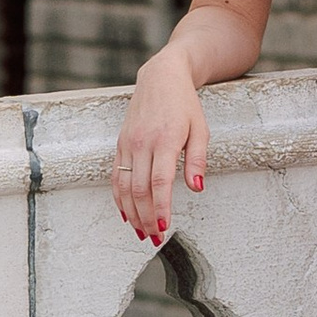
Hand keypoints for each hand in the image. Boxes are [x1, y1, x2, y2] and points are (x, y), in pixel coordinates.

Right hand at [112, 49, 208, 244]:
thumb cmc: (184, 105)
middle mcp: (142, 143)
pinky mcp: (120, 144)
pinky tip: (126, 214)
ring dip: (131, 213)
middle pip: (138, 189)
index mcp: (164, 140)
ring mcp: (128, 144)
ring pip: (123, 186)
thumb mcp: (200, 129)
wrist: (161, 78)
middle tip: (154, 238)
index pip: (159, 182)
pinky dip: (119, 198)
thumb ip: (197, 160)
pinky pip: (116, 176)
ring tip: (141, 232)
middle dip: (146, 218)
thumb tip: (197, 188)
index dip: (160, 208)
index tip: (164, 228)